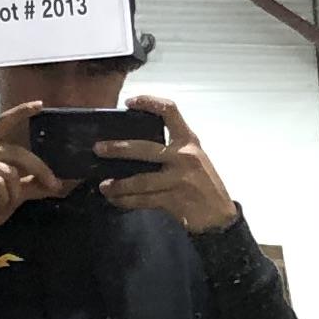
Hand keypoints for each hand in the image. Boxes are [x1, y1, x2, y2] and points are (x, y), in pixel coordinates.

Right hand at [0, 103, 56, 236]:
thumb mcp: (13, 194)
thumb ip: (32, 184)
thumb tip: (58, 183)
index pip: (4, 122)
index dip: (21, 111)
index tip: (40, 105)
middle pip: (19, 153)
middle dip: (40, 170)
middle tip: (54, 186)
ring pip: (11, 172)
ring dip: (14, 193)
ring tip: (2, 202)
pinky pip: (0, 184)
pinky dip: (3, 198)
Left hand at [96, 97, 239, 233]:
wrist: (220, 216)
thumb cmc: (204, 184)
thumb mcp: (194, 159)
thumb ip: (172, 150)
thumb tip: (133, 149)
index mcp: (189, 141)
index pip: (170, 112)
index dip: (149, 102)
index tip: (129, 102)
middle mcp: (184, 156)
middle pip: (145, 149)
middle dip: (118, 149)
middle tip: (98, 149)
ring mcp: (179, 179)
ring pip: (140, 180)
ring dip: (118, 184)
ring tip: (104, 186)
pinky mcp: (173, 200)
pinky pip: (143, 200)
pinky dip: (126, 201)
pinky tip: (116, 200)